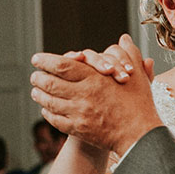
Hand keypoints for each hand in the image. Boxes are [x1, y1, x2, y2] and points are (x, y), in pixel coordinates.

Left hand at [31, 34, 161, 154]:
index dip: (45, 60)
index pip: (62, 65)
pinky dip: (47, 113)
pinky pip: (55, 119)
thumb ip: (128, 53)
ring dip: (39, 95)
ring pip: (49, 102)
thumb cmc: (140, 103)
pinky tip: (46, 109)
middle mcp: (84, 94)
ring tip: (35, 90)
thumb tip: (124, 38)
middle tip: (34, 75)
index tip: (37, 58)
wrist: (140, 135)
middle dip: (38, 78)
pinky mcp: (78, 129)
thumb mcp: (137, 74)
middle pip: (51, 83)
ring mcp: (79, 113)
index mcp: (95, 78)